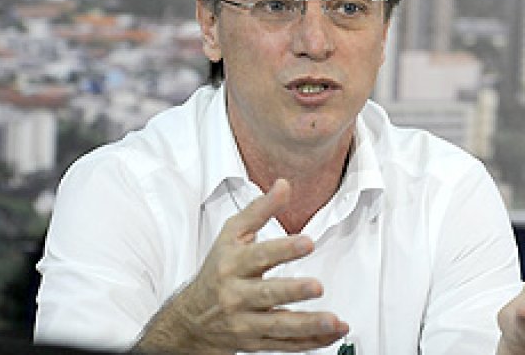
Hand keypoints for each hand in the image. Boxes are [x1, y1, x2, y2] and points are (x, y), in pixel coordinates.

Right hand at [135, 178, 348, 354]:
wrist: (190, 319)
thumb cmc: (217, 270)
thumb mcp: (232, 235)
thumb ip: (259, 210)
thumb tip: (283, 185)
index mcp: (233, 264)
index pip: (259, 256)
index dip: (283, 249)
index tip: (306, 242)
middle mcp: (237, 295)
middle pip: (266, 294)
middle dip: (293, 291)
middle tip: (317, 286)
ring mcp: (246, 322)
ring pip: (278, 327)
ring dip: (308, 326)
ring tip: (333, 321)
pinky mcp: (255, 343)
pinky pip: (285, 346)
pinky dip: (310, 343)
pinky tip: (331, 336)